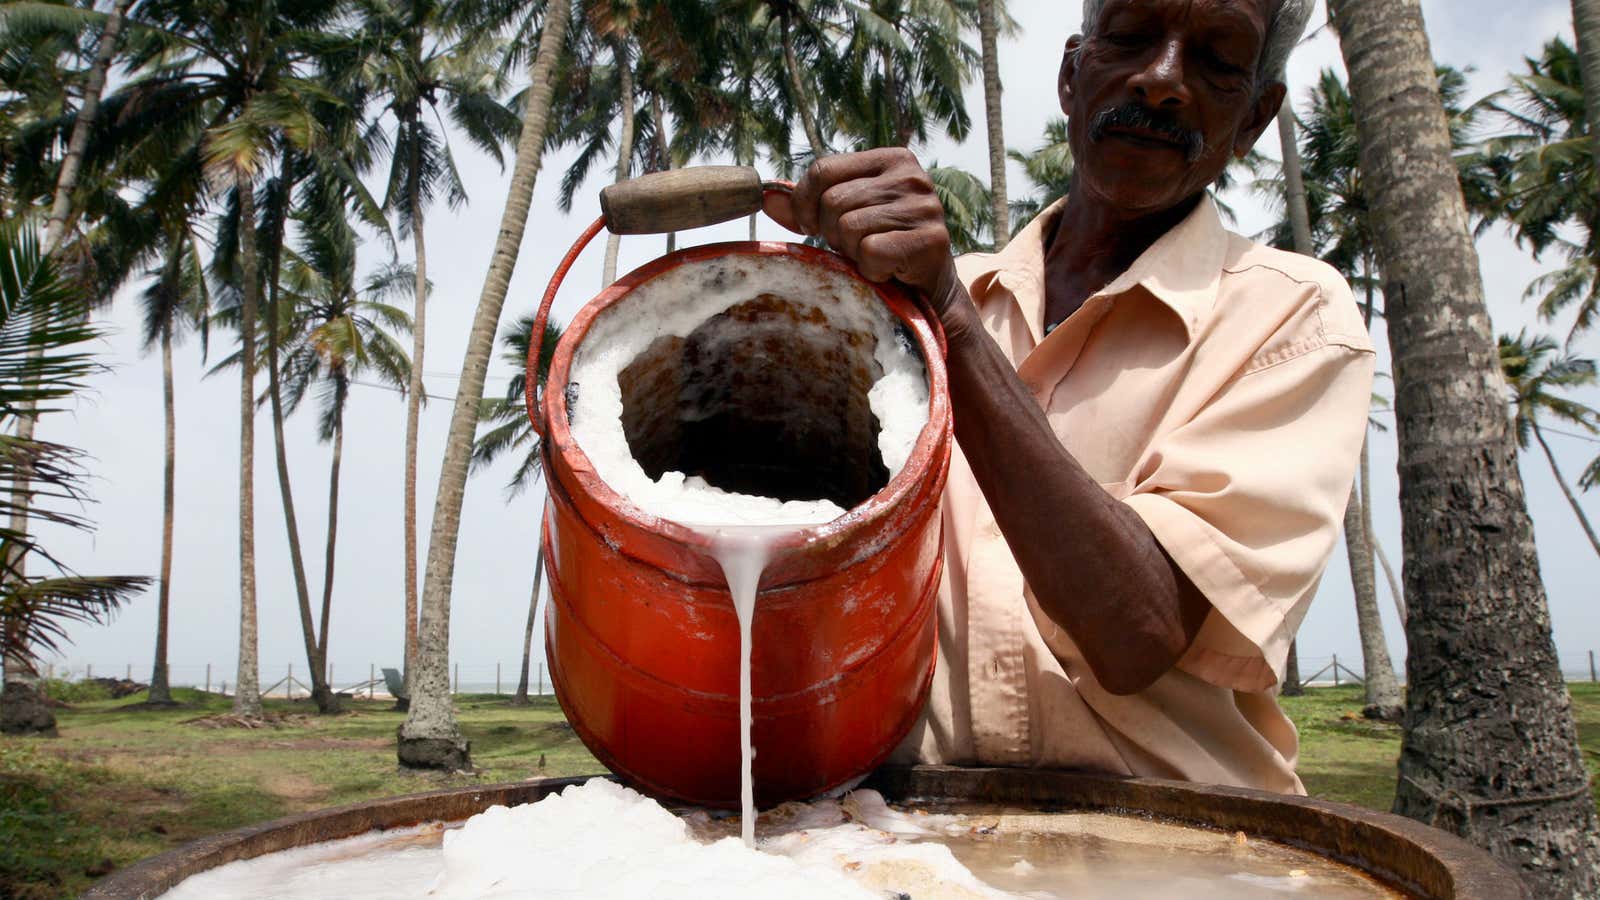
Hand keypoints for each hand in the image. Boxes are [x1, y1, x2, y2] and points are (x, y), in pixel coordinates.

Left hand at [763, 148, 965, 320]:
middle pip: (833, 201)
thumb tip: (765, 199)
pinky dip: (871, 270)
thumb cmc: (883, 247)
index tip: (809, 225)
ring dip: (852, 253)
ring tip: (873, 257)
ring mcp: (924, 206)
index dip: (804, 201)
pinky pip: (871, 251)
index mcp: (891, 159)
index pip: (824, 168)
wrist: (930, 290)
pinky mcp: (930, 239)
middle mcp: (911, 176)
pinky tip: (888, 271)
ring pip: (849, 227)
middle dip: (832, 232)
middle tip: (854, 247)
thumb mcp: (844, 218)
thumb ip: (808, 205)